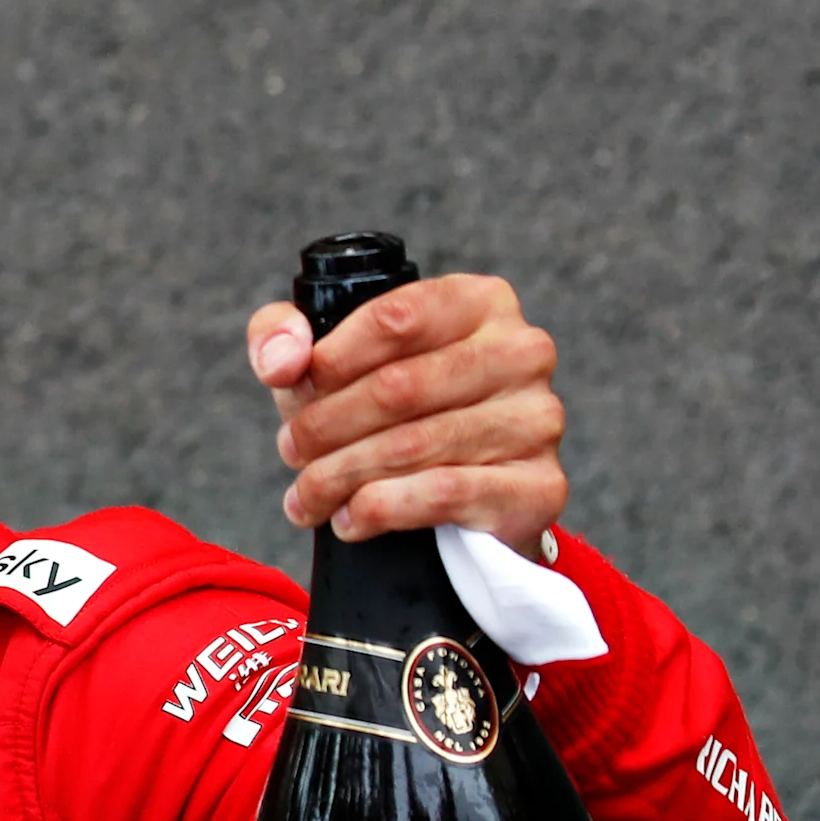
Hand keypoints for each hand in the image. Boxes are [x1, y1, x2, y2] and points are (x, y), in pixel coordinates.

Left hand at [245, 274, 566, 558]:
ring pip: (412, 445)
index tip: (295, 391)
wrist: (460, 499)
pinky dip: (380, 509)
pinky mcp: (538, 484)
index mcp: (479, 302)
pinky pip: (444, 492)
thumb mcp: (328, 359)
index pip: (396, 318)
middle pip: (398, 387)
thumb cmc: (389, 410)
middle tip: (291, 451)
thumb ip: (283, 334)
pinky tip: (350, 518)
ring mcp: (538, 418)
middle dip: (325, 426)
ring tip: (306, 496)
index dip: (331, 360)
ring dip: (339, 476)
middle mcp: (522, 352)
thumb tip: (281, 361)